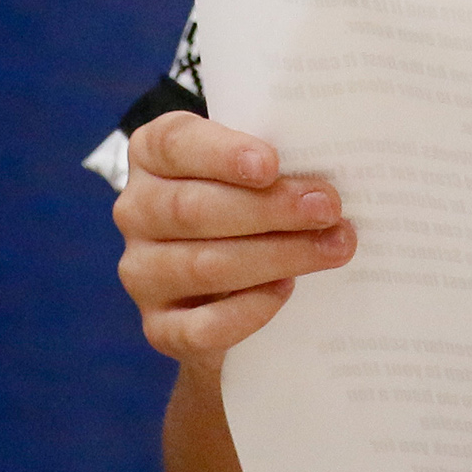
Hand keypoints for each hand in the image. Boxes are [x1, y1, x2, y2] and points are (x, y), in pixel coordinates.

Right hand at [114, 110, 353, 365]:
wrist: (231, 288)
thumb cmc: (254, 202)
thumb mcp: (258, 168)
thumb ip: (279, 159)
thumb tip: (334, 170)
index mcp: (154, 154)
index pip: (176, 144)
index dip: (222, 154)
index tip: (271, 164)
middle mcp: (136, 210)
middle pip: (193, 209)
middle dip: (269, 209)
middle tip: (328, 208)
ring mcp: (142, 272)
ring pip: (203, 266)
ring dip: (276, 256)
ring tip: (331, 248)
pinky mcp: (159, 327)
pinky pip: (201, 326)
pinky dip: (249, 310)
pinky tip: (285, 290)